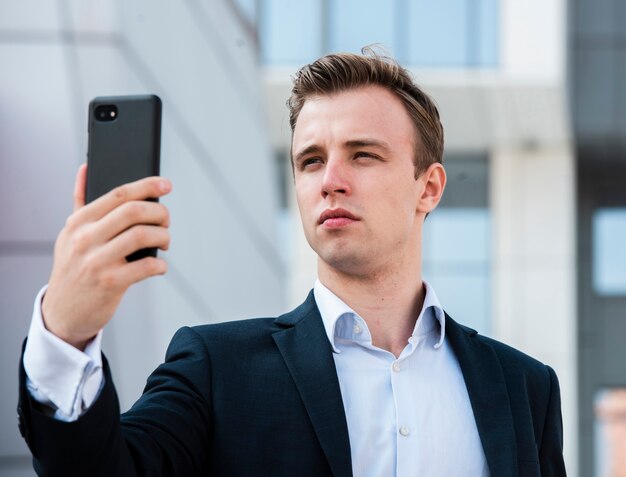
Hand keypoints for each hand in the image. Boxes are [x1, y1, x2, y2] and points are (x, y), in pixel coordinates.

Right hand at [42, 164, 171, 349]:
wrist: (63, 312)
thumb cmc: (73, 268)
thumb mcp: (70, 233)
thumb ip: (80, 201)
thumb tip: (86, 168)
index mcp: (79, 222)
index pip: (118, 194)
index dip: (146, 186)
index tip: (166, 185)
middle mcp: (85, 238)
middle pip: (133, 211)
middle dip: (160, 212)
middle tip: (166, 221)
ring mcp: (97, 261)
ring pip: (143, 235)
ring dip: (163, 236)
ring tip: (165, 241)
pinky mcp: (110, 283)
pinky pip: (147, 265)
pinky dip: (160, 264)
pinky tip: (159, 267)